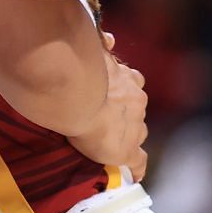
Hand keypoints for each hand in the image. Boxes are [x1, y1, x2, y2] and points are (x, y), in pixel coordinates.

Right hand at [67, 52, 147, 171]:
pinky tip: (131, 173)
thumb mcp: (88, 44)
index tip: (110, 91)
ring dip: (125, 134)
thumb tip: (109, 39)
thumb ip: (99, 42)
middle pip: (135, 109)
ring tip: (108, 140)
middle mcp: (135, 100)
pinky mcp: (125, 150)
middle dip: (124, 112)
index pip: (131, 84)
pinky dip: (135, 167)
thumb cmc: (75, 65)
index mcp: (126, 78)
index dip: (121, 89)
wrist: (74, 92)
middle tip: (104, 116)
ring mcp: (133, 126)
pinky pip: (137, 161)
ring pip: (136, 132)